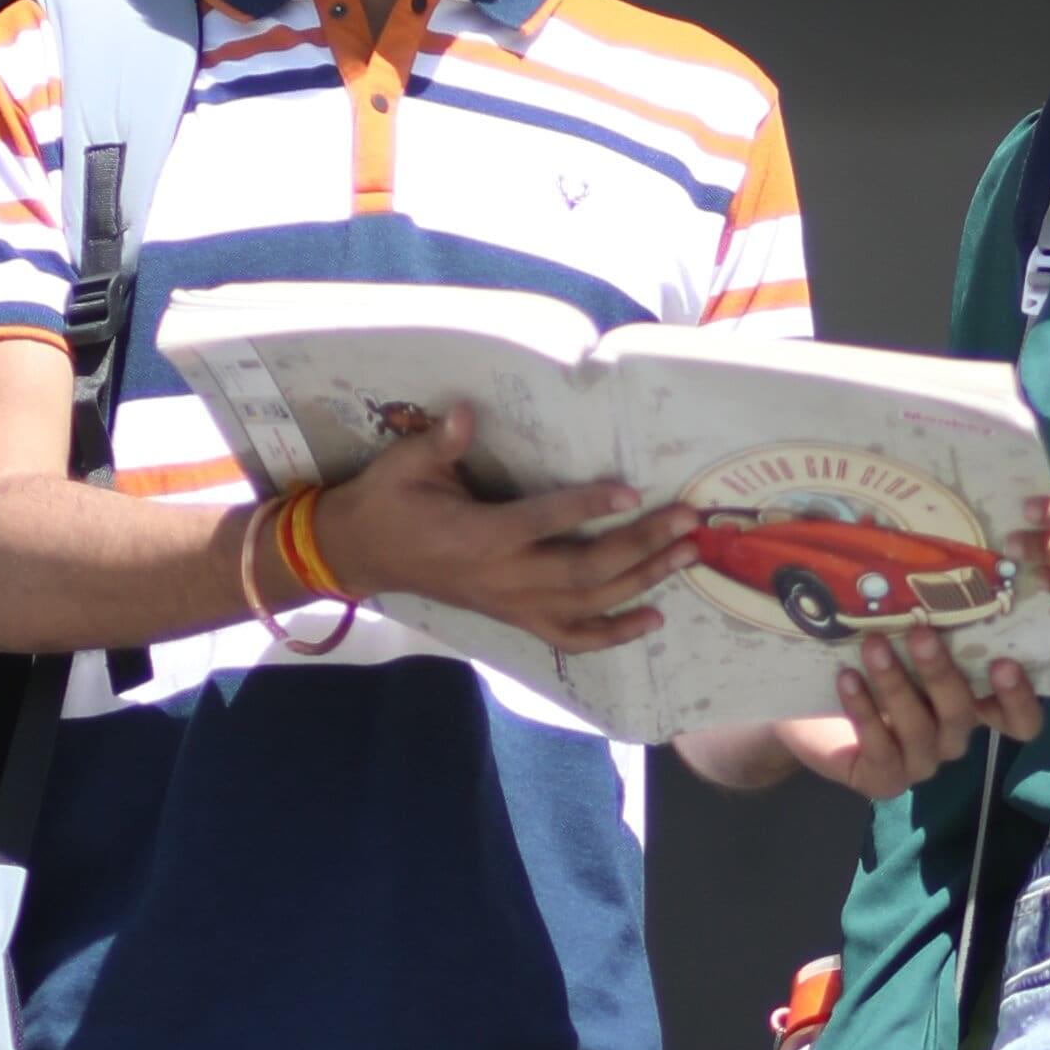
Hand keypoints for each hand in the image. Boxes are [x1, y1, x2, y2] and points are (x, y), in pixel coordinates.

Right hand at [315, 405, 693, 653]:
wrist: (361, 554)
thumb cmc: (388, 502)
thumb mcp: (405, 464)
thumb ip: (440, 442)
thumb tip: (462, 412)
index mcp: (477, 537)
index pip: (541, 523)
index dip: (586, 507)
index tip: (631, 491)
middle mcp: (503, 579)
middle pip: (583, 571)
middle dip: (641, 547)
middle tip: (687, 523)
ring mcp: (512, 605)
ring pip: (588, 605)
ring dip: (642, 583)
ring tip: (686, 556)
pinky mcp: (515, 619)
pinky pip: (571, 637)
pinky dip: (614, 634)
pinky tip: (654, 618)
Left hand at [816, 633, 1045, 794]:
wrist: (809, 708)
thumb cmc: (863, 664)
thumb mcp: (898, 640)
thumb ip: (925, 622)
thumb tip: (934, 570)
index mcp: (970, 704)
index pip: (1019, 721)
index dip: (1020, 700)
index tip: (1005, 663)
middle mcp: (950, 736)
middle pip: (962, 714)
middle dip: (942, 673)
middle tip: (921, 634)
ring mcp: (920, 762)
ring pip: (920, 730)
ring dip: (896, 684)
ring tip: (873, 646)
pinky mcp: (883, 780)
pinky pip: (881, 749)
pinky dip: (864, 711)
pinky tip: (847, 679)